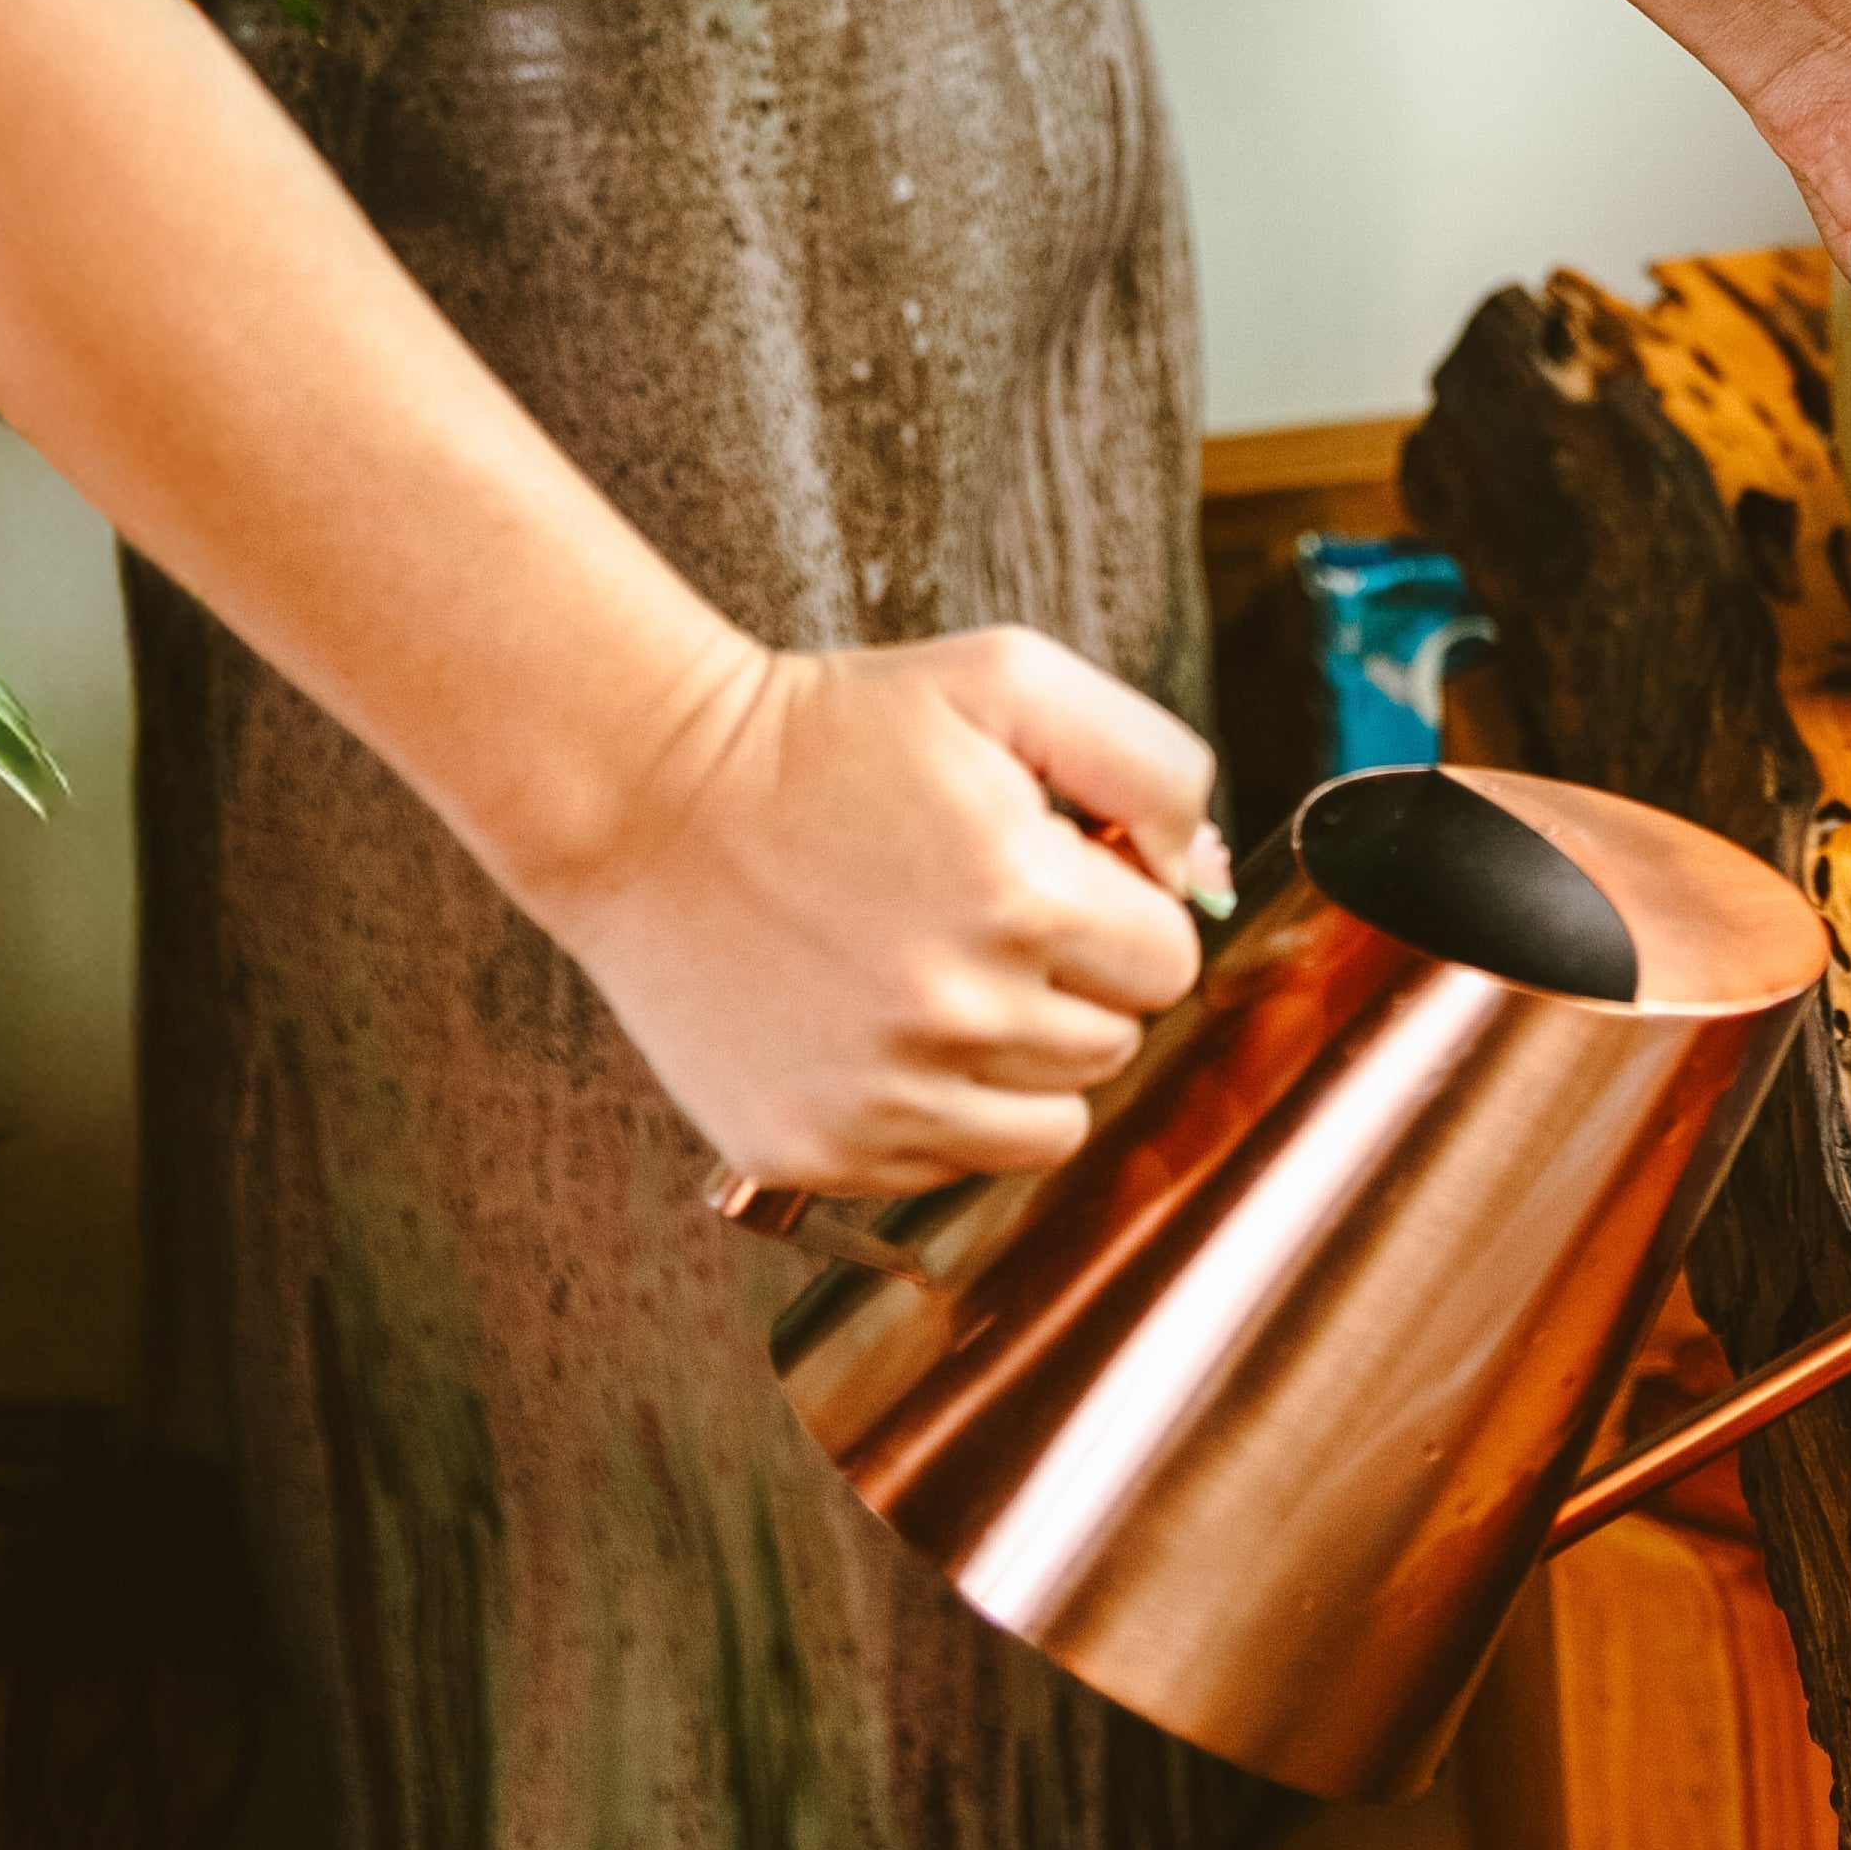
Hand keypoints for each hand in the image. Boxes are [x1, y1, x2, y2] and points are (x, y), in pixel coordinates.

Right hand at [527, 627, 1227, 1192]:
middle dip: (1079, 983)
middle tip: (990, 918)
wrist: (648, 795)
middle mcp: (954, 1015)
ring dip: (1023, 1061)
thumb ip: (1150, 766)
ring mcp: (877, 1098)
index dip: (1125, 915)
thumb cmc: (833, 732)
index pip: (1169, 963)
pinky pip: (945, 1169)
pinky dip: (938, 1112)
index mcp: (1020, 900)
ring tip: (943, 975)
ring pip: (1047, 1128)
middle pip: (1114, 1047)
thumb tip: (1203, 878)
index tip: (1062, 879)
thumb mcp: (1010, 680)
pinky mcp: (810, 1150)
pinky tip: (879, 1026)